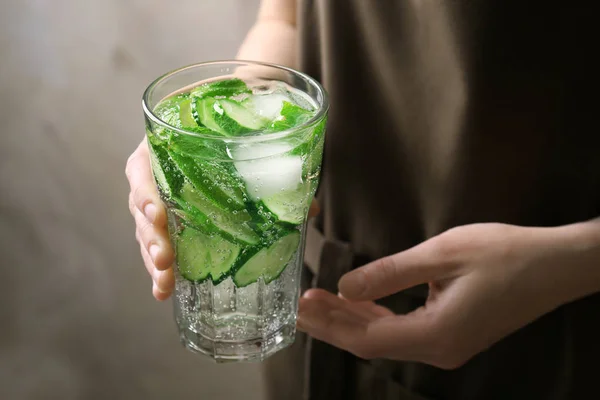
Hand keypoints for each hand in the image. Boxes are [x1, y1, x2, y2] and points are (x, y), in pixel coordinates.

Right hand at [125, 138, 319, 299]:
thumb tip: (310, 209)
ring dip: (154, 259)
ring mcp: (159, 199)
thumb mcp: (242, 134)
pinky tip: (165, 291)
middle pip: (142, 209)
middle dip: (151, 238)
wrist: (217, 117)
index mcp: (163, 147)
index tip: (159, 214)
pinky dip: (162, 267)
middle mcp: (154, 175)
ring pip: (147, 232)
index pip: (142, 169)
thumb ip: (270, 160)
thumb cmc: (225, 125)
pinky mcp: (169, 219)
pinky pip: (160, 242)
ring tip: (165, 284)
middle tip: (165, 260)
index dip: (146, 192)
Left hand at [297, 223, 573, 368]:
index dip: (330, 324)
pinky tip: (359, 303)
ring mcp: (447, 346)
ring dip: (354, 320)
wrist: (554, 264)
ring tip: (321, 301)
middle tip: (302, 304)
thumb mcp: (440, 255)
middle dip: (335, 323)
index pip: (367, 339)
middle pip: (372, 343)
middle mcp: (439, 350)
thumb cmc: (503, 254)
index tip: (302, 307)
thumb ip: (388, 273)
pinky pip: (404, 330)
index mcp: (435, 335)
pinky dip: (377, 317)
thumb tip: (344, 288)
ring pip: (387, 337)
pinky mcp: (453, 334)